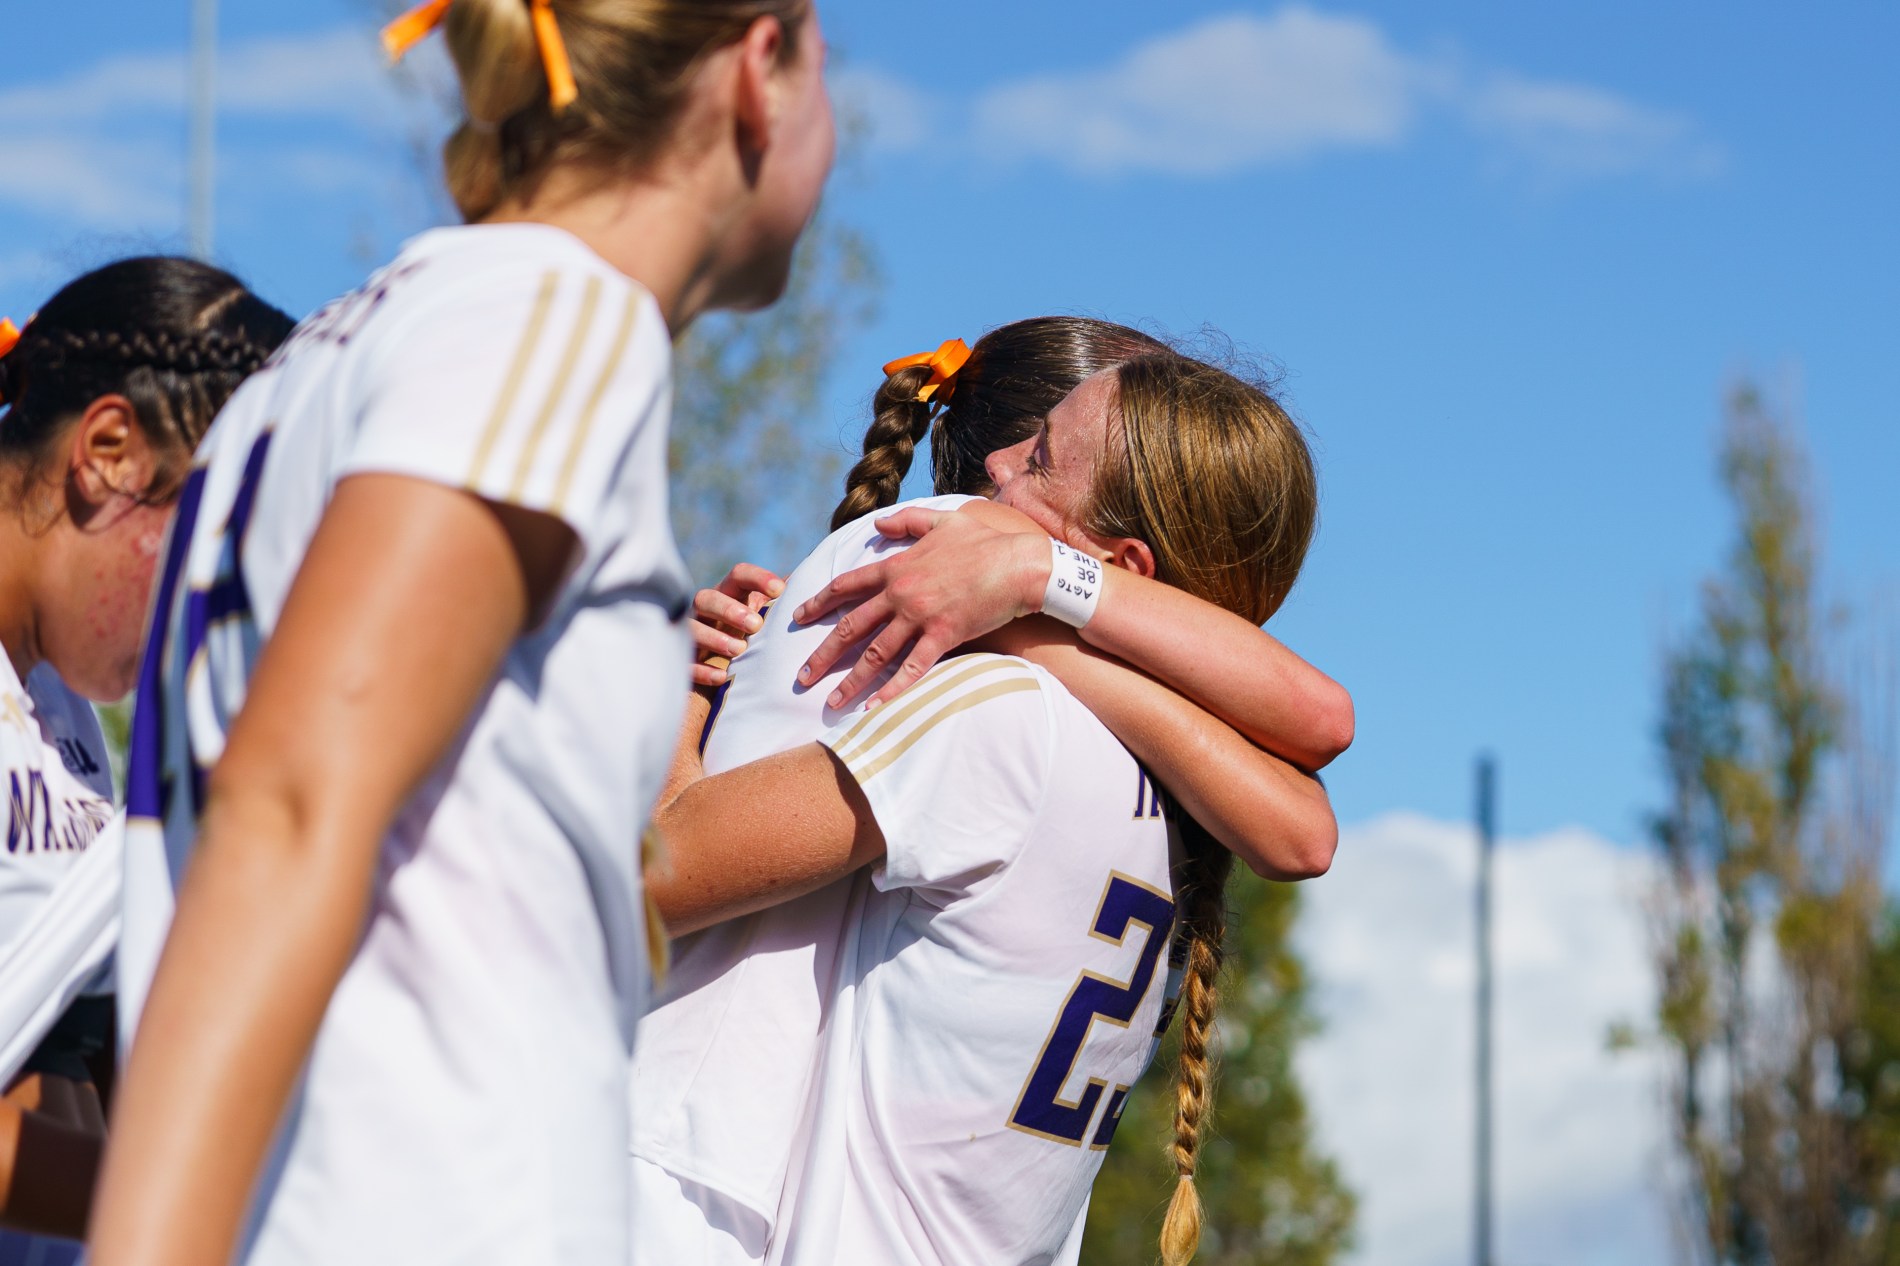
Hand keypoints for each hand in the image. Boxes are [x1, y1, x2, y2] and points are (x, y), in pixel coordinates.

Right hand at [690, 562, 784, 686]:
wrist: (728, 670)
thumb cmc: (756, 636)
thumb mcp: (770, 616)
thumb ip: (787, 601)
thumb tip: (816, 579)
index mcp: (730, 593)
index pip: (739, 575)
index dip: (758, 578)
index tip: (780, 590)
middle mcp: (707, 610)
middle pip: (707, 598)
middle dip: (730, 609)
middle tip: (755, 625)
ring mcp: (692, 634)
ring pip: (692, 629)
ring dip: (714, 637)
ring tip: (739, 650)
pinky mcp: (685, 661)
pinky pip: (686, 663)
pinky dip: (702, 669)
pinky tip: (721, 676)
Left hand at [792, 504, 1050, 708]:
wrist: (1019, 562)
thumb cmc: (985, 541)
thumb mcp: (942, 521)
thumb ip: (906, 521)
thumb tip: (877, 524)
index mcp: (896, 566)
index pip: (847, 586)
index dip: (819, 602)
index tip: (798, 617)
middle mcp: (900, 593)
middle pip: (850, 627)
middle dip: (822, 654)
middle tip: (801, 676)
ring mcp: (920, 616)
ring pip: (876, 653)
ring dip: (851, 680)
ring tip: (831, 702)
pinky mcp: (943, 635)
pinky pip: (912, 668)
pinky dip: (892, 690)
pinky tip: (874, 708)